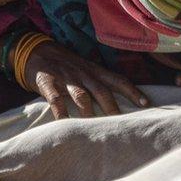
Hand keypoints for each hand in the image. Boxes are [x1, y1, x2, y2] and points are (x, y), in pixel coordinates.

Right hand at [23, 42, 149, 118]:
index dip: (132, 91)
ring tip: (96, 129)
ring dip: (90, 113)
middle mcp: (83, 74)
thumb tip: (118, 102)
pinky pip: (56, 100)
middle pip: (102, 92)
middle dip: (114, 108)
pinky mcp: (48, 83)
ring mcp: (66, 78)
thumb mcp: (85, 68)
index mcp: (94, 71)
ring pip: (82, 97)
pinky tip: (65, 125)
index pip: (118, 80)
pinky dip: (61, 113)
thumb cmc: (65, 65)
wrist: (35, 50)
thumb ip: (99, 82)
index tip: (146, 104)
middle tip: (123, 125)